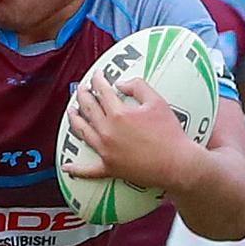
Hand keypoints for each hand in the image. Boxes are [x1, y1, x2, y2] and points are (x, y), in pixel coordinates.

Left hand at [63, 70, 195, 189]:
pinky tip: (66, 167)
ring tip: (71, 112)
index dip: (98, 80)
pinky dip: (76, 169)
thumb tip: (121, 84)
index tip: (97, 75)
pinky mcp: (109, 168)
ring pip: (82, 132)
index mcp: (118, 114)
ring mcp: (106, 150)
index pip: (101, 91)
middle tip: (82, 89)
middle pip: (88, 108)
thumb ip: (138, 86)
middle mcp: (107, 131)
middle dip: (83, 95)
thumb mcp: (157, 102)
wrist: (178, 164)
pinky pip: (88, 170)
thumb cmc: (170, 133)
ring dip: (74, 120)